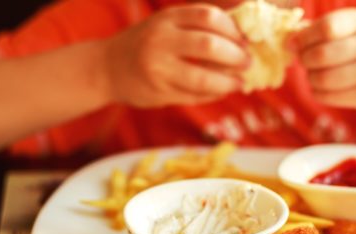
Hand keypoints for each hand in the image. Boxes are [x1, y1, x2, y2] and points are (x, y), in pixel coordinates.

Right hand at [104, 4, 249, 106]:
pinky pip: (195, 96)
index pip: (208, 16)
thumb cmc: (147, 42)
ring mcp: (158, 68)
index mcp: (167, 18)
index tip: (245, 38)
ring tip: (239, 82)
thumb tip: (245, 19)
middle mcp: (160, 40)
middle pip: (208, 46)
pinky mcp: (158, 92)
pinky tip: (222, 91)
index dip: (233, 28)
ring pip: (203, 77)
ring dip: (228, 82)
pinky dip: (214, 94)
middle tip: (247, 62)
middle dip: (235, 56)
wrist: (107, 67)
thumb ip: (200, 20)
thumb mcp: (169, 22)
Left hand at [294, 8, 355, 111]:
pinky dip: (317, 93)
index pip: (325, 28)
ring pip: (323, 78)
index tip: (293, 45)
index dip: (303, 38)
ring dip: (310, 79)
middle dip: (304, 61)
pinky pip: (328, 96)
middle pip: (321, 54)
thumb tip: (288, 42)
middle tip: (305, 63)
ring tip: (314, 76)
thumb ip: (315, 32)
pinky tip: (323, 88)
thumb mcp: (343, 32)